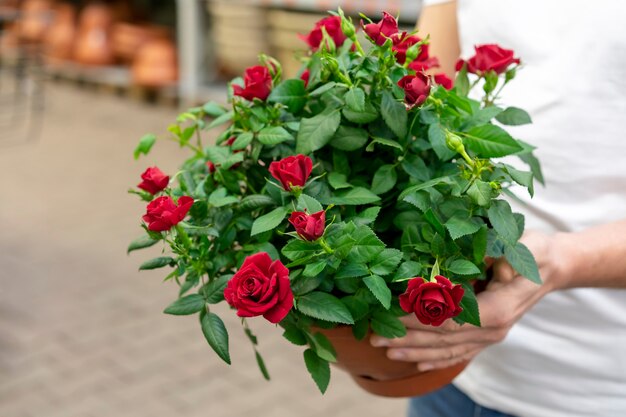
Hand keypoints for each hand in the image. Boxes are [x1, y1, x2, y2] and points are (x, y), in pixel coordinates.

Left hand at [370, 230, 559, 370]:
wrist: (551, 266)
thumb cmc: (532, 250)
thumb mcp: (519, 245)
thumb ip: (501, 257)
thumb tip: (477, 263)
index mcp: (497, 310)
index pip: (449, 320)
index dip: (419, 321)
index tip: (392, 316)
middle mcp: (493, 329)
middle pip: (442, 340)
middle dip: (406, 339)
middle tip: (375, 337)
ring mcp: (490, 336)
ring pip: (447, 350)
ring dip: (415, 352)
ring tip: (386, 352)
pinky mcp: (486, 336)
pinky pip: (458, 354)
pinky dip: (435, 360)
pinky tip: (415, 363)